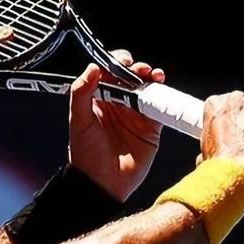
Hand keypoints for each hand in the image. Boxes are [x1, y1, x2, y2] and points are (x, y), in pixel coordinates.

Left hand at [69, 50, 164, 200]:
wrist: (103, 183)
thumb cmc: (86, 154)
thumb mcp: (79, 120)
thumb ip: (81, 92)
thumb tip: (92, 67)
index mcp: (98, 99)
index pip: (109, 72)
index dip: (117, 63)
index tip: (122, 60)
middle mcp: (117, 104)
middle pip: (131, 77)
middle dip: (137, 69)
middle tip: (140, 70)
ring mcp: (135, 114)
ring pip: (147, 89)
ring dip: (152, 79)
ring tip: (153, 76)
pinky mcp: (151, 127)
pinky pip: (160, 108)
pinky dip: (164, 98)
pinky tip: (162, 92)